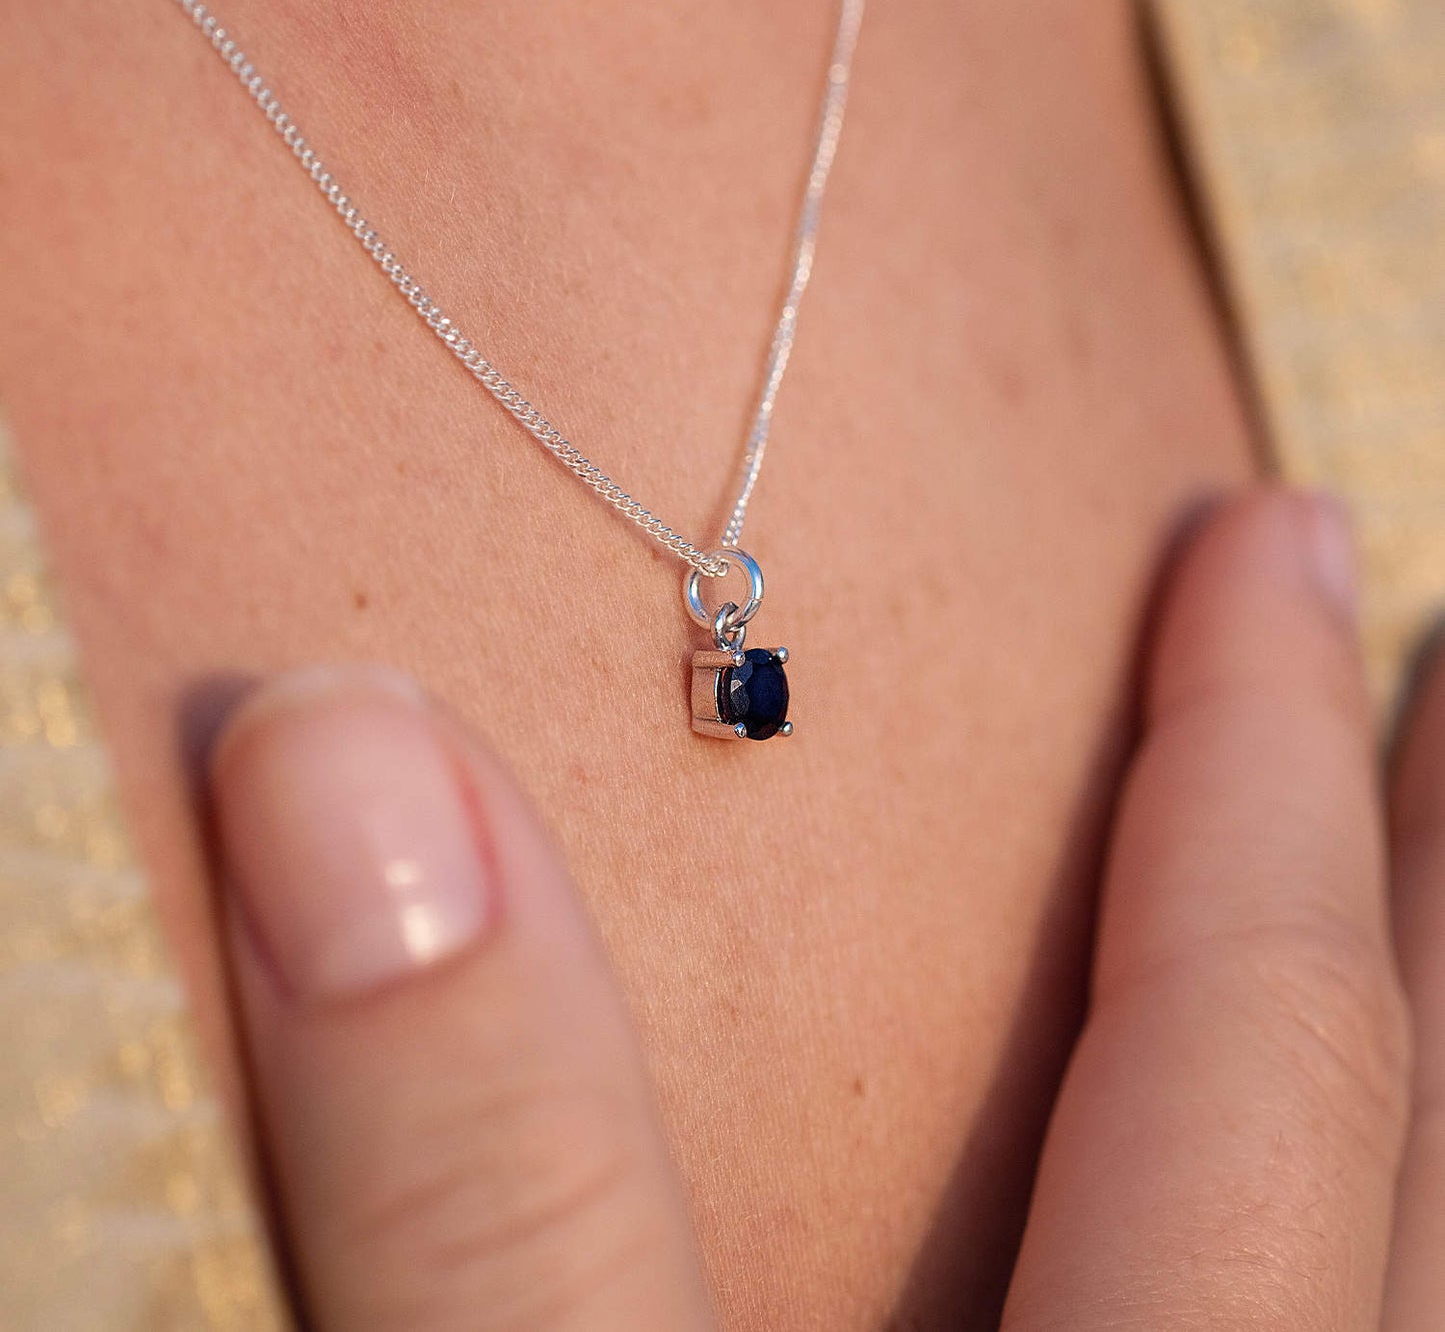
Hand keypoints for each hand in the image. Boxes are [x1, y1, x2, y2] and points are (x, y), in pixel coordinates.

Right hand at [207, 490, 1439, 1328]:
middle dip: (1422, 845)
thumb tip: (338, 764)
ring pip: (1419, 1230)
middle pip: (1413, 1105)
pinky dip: (1357, 1196)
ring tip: (1424, 828)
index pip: (1244, 1026)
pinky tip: (1322, 1164)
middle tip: (1440, 644)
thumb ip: (469, 1169)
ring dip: (1425, 1006)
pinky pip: (1339, 1307)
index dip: (1241, 750)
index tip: (1264, 528)